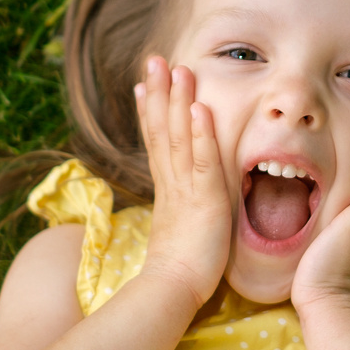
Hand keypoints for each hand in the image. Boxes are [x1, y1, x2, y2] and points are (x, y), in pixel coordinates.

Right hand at [135, 57, 231, 305]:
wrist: (173, 291)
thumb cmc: (179, 269)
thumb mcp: (178, 229)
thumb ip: (178, 209)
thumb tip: (175, 204)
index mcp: (168, 189)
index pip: (156, 141)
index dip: (151, 111)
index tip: (144, 84)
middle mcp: (172, 182)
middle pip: (162, 129)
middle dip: (159, 92)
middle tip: (153, 58)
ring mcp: (186, 188)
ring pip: (180, 136)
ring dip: (178, 101)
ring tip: (176, 68)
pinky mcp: (205, 199)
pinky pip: (203, 161)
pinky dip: (202, 133)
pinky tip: (200, 108)